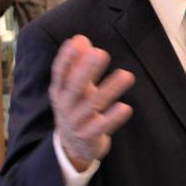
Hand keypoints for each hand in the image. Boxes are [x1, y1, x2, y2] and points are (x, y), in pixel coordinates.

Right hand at [50, 35, 135, 170]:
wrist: (72, 147)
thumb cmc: (76, 108)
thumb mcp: (73, 88)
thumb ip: (77, 64)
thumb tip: (81, 38)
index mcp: (59, 92)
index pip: (60, 72)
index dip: (67, 57)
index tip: (78, 41)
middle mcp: (65, 106)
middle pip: (74, 86)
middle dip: (86, 70)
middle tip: (100, 53)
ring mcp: (76, 122)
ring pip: (92, 105)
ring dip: (110, 89)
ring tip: (126, 75)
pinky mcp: (89, 136)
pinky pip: (102, 126)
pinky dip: (113, 117)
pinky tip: (125, 107)